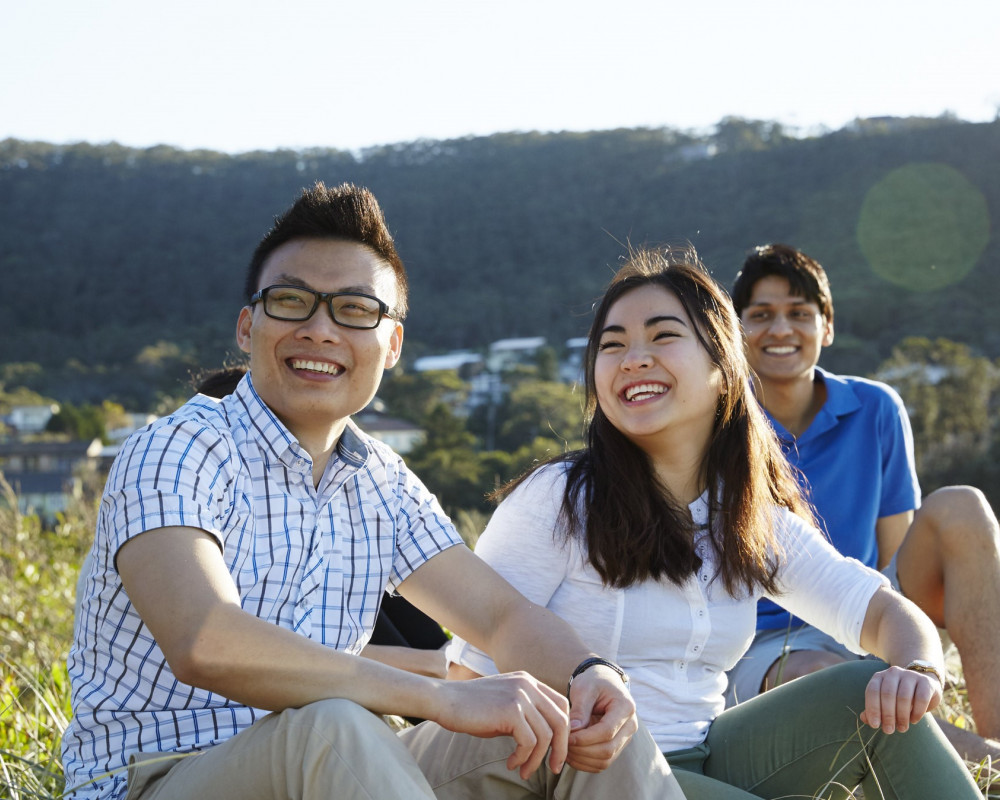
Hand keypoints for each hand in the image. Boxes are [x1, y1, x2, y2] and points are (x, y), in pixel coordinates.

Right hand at [432, 671, 570, 777]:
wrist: (443, 701)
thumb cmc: (471, 709)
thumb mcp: (504, 706)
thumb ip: (526, 715)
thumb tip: (547, 740)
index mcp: (528, 681)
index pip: (562, 705)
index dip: (564, 731)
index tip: (556, 752)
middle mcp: (528, 684)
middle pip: (561, 720)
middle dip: (560, 748)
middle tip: (553, 768)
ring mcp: (520, 695)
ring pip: (546, 735)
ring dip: (537, 760)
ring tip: (524, 771)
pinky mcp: (511, 710)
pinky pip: (529, 742)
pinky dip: (522, 758)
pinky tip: (511, 764)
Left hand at [565, 665, 637, 772]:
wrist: (603, 681)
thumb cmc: (593, 681)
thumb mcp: (585, 688)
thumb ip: (580, 709)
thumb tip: (573, 732)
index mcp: (625, 707)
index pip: (607, 731)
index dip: (585, 738)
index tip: (566, 736)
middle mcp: (630, 726)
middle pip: (607, 750)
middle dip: (582, 750)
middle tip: (562, 744)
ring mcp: (624, 738)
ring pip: (605, 760)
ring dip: (582, 759)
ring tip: (564, 749)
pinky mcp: (616, 746)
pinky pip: (601, 763)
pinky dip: (584, 763)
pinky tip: (570, 754)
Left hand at [859, 665, 941, 733]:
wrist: (924, 687)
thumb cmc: (899, 698)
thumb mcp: (885, 702)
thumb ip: (875, 709)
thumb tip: (864, 719)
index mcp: (879, 677)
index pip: (872, 691)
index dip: (872, 709)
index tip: (875, 725)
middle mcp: (893, 673)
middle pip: (887, 694)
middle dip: (887, 715)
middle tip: (889, 730)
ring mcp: (910, 675)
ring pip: (904, 697)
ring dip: (902, 716)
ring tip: (902, 728)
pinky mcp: (926, 682)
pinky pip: (921, 699)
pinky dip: (917, 712)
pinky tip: (914, 720)